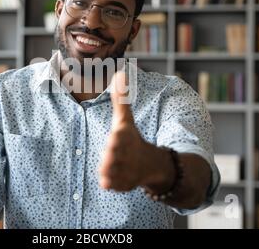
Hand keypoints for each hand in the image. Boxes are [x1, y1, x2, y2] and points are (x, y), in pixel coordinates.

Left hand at [98, 71, 150, 191]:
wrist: (150, 163)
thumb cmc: (132, 138)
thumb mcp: (125, 119)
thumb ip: (120, 99)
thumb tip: (120, 73)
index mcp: (126, 137)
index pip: (117, 139)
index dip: (114, 140)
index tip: (112, 139)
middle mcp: (127, 154)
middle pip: (111, 157)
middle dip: (109, 157)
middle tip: (110, 154)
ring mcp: (127, 170)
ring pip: (109, 172)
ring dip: (108, 170)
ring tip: (110, 166)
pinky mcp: (124, 184)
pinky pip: (111, 185)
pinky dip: (110, 183)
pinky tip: (110, 178)